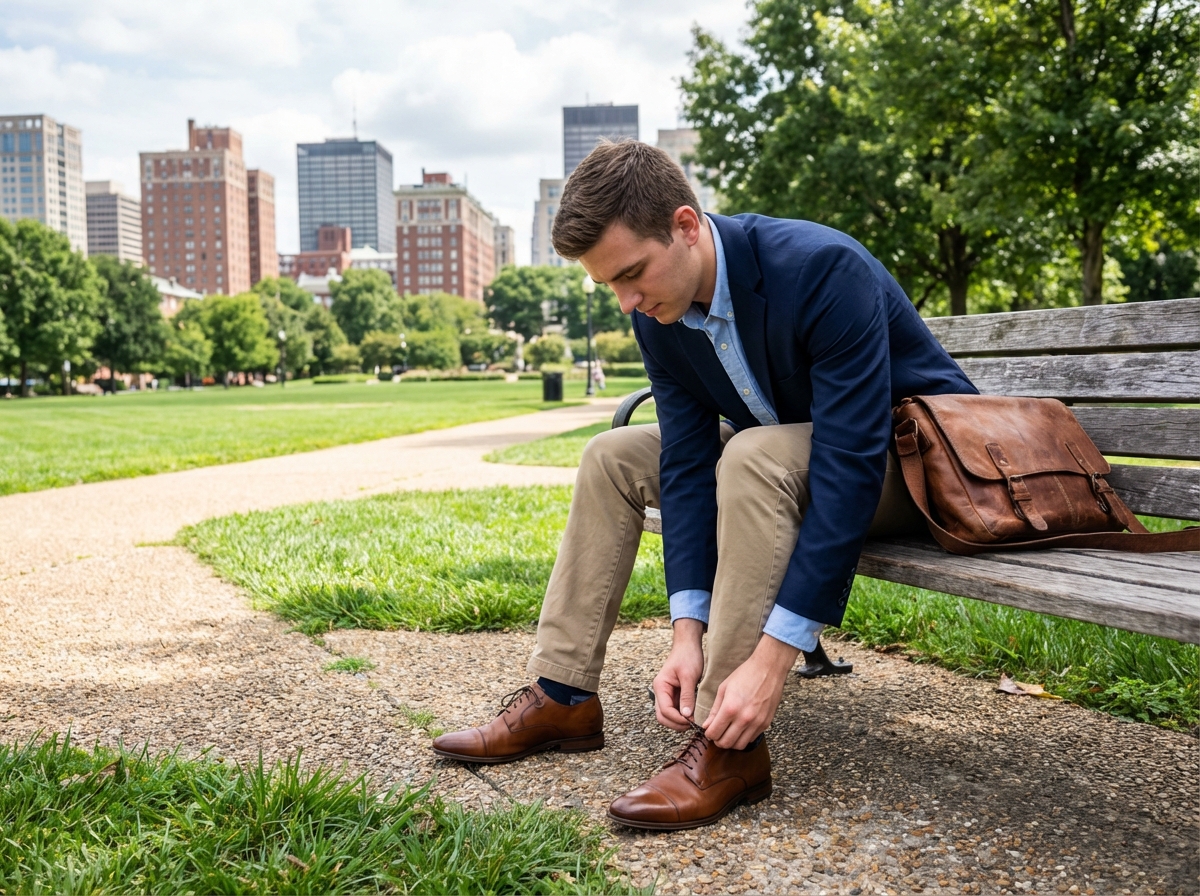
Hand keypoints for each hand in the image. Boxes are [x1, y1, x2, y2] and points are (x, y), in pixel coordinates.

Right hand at [652, 619, 704, 730]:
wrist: (688, 645)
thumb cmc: (687, 656)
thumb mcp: (689, 676)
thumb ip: (687, 696)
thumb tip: (686, 716)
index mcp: (660, 686)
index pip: (665, 711)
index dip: (678, 719)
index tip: (692, 721)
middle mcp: (661, 692)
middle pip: (663, 717)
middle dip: (676, 724)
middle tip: (692, 725)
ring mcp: (667, 694)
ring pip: (668, 715)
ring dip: (679, 721)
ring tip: (694, 721)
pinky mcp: (674, 694)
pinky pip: (675, 710)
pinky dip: (682, 716)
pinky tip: (693, 715)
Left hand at [703, 634, 798, 749]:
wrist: (769, 669)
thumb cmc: (745, 675)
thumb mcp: (724, 689)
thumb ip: (715, 710)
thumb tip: (707, 725)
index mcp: (730, 708)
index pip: (714, 733)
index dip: (709, 734)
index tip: (709, 730)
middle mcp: (744, 719)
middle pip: (726, 743)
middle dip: (718, 740)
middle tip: (717, 733)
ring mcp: (756, 723)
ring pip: (739, 745)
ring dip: (731, 742)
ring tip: (728, 732)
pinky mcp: (766, 724)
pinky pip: (751, 739)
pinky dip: (743, 738)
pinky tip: (740, 728)